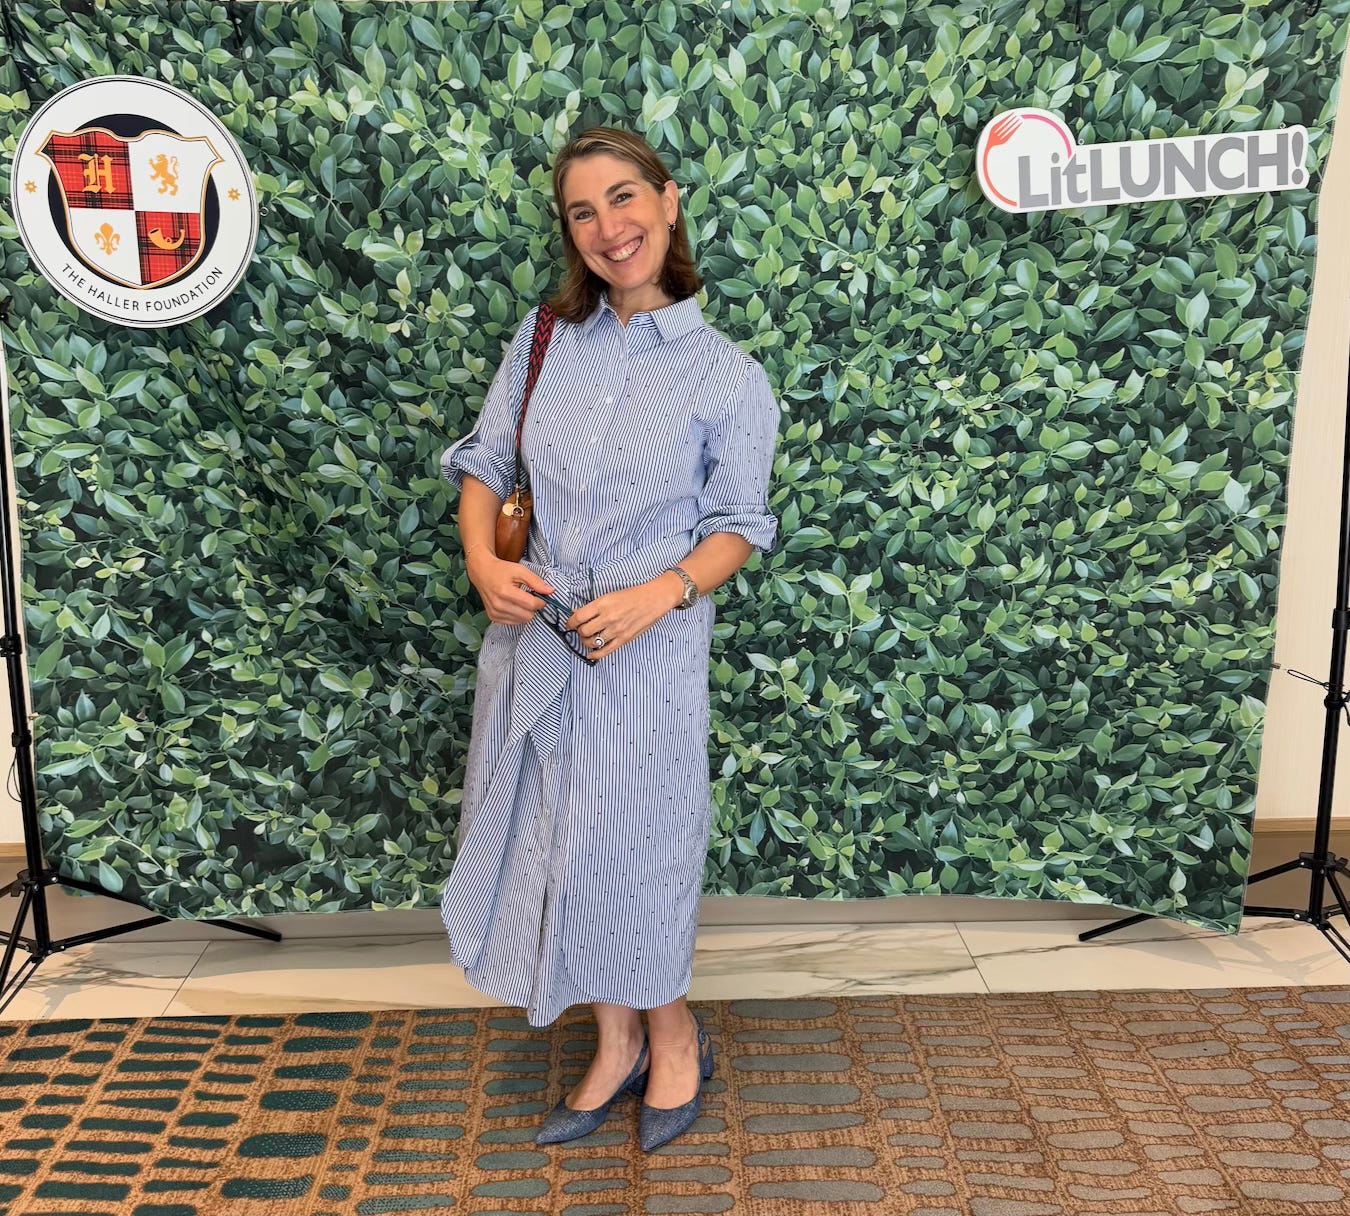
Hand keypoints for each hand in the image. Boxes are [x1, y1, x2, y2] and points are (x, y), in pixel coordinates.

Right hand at [467, 553, 555, 624]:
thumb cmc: (501, 570)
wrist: (482, 572)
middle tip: (529, 596)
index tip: (540, 596)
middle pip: (528, 615)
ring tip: (519, 599)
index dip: (540, 601)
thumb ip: (536, 581)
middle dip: (532, 607)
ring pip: (522, 621)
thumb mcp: (520, 570)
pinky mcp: (493, 617)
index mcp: (505, 592)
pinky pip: (513, 622)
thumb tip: (550, 591)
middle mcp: (498, 604)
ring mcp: (495, 612)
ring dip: (525, 612)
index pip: (531, 605)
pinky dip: (517, 615)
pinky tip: (513, 605)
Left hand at [564, 574, 682, 659]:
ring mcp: (616, 630)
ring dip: (586, 642)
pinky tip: (591, 654)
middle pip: (583, 631)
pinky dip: (595, 654)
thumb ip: (593, 606)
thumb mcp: (610, 595)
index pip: (578, 617)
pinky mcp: (624, 639)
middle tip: (581, 630)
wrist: (653, 599)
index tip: (570, 624)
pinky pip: (605, 651)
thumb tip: (576, 612)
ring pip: (592, 642)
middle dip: (578, 632)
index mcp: (602, 604)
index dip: (570, 622)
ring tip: (588, 638)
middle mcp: (608, 618)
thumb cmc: (633, 595)